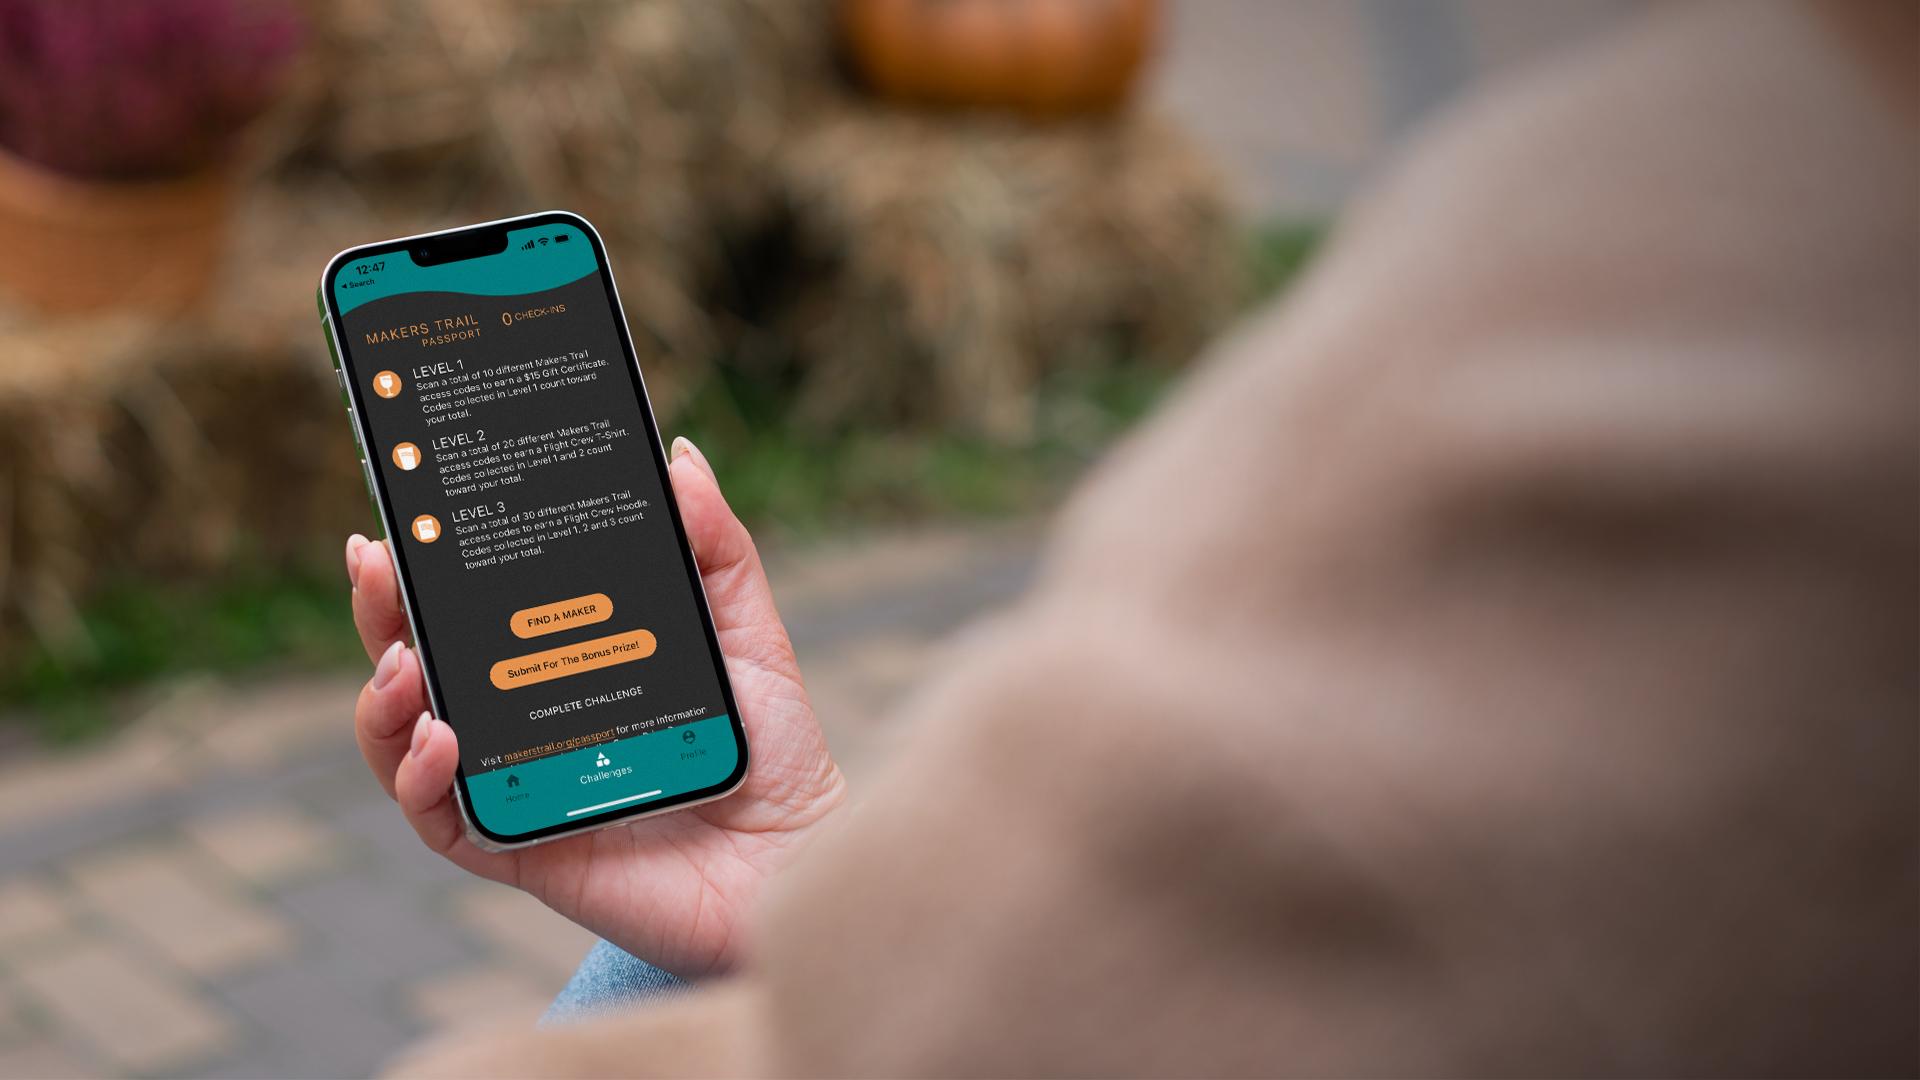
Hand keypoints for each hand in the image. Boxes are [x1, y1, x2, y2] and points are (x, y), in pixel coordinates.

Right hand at [345, 437, 844, 976]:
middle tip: (376, 559)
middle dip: (381, 609)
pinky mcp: (519, 849)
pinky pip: (441, 823)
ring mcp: (513, 784)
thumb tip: (677, 457)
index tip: (404, 508)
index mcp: (559, 663)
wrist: (798, 858)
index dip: (426, 562)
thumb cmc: (769, 750)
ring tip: (401, 661)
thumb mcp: (747, 634)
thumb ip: (715, 549)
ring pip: (404, 741)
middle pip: (418, 663)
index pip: (473, 606)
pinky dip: (420, 781)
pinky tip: (442, 739)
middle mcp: (522, 721)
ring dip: (383, 697)